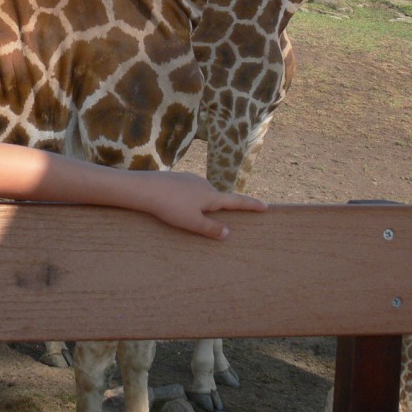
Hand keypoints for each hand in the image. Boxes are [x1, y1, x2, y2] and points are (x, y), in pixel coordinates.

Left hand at [136, 171, 266, 238]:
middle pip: (218, 199)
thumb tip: (228, 232)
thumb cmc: (170, 207)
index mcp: (211, 196)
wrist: (146, 188)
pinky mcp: (179, 179)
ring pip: (203, 195)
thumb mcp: (192, 222)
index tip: (265, 206)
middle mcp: (205, 185)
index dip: (251, 205)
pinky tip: (178, 206)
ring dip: (203, 205)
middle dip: (221, 208)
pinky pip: (191, 192)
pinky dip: (191, 200)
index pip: (236, 201)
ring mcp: (191, 179)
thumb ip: (211, 228)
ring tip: (192, 216)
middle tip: (223, 219)